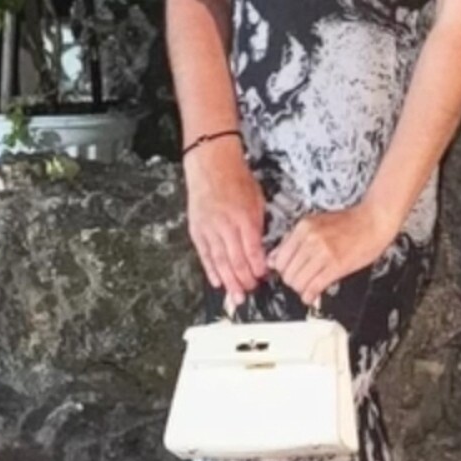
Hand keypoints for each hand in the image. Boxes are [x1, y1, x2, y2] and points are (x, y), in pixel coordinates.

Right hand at [184, 139, 266, 304]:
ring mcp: (209, 228)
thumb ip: (258, 225)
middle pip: (235, 259)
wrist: (210, 165)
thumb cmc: (236, 179)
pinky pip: (204, 254)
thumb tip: (262, 248)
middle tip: (250, 291)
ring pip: (219, 261)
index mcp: (243, 217)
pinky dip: (210, 270)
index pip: (252, 249)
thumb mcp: (256, 199)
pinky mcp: (197, 230)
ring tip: (235, 296)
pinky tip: (217, 282)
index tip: (263, 277)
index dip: (258, 267)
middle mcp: (225, 225)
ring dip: (228, 281)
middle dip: (244, 279)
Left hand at [267, 200, 396, 307]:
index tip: (288, 272)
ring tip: (307, 287)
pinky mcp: (336, 266)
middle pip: (287, 272)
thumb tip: (274, 258)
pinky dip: (309, 295)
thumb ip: (293, 239)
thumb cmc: (349, 223)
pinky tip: (311, 296)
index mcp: (303, 227)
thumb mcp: (316, 223)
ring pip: (298, 282)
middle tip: (299, 281)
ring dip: (300, 289)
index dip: (282, 270)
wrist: (373, 221)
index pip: (279, 258)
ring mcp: (323, 253)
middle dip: (291, 281)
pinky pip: (314, 287)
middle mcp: (310, 239)